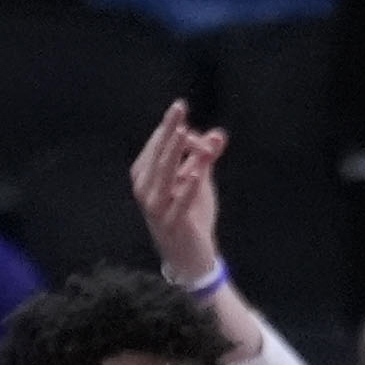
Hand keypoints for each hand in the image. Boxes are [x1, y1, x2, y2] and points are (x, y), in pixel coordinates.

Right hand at [129, 100, 226, 286]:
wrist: (188, 257)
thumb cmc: (190, 216)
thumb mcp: (199, 183)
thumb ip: (206, 159)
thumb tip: (219, 134)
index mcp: (146, 175)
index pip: (156, 145)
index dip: (170, 127)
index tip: (181, 110)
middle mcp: (145, 189)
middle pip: (158, 154)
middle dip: (169, 130)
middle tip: (179, 107)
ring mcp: (156, 207)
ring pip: (164, 174)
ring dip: (175, 153)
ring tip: (184, 133)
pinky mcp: (171, 223)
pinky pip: (178, 202)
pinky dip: (186, 187)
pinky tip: (194, 172)